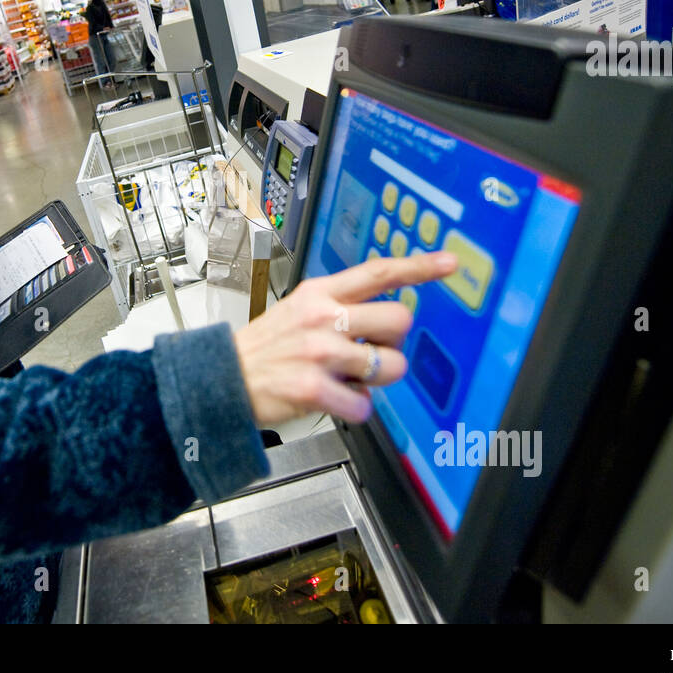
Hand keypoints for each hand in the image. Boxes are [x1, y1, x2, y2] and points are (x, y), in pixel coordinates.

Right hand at [234, 252, 456, 425]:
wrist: (223, 377)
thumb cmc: (266, 346)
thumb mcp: (299, 308)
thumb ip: (339, 305)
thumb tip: (383, 316)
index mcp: (320, 293)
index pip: (377, 272)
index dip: (419, 267)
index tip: (449, 263)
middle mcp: (323, 318)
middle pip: (399, 320)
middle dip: (394, 342)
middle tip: (370, 352)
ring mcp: (320, 353)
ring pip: (390, 366)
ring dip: (376, 379)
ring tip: (348, 378)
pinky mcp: (314, 388)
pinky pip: (364, 404)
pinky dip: (355, 409)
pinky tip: (335, 399)